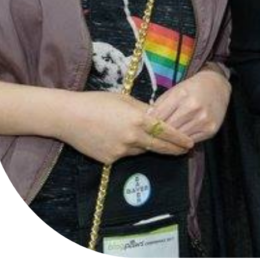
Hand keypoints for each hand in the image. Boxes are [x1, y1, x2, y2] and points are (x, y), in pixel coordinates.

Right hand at [58, 92, 193, 164]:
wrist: (68, 117)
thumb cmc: (97, 102)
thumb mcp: (124, 100)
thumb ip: (143, 109)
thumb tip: (157, 116)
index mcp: (139, 119)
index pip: (166, 132)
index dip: (180, 138)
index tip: (190, 142)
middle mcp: (132, 137)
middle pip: (159, 147)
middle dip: (174, 149)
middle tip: (185, 150)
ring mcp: (121, 151)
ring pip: (142, 151)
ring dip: (148, 146)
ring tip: (153, 141)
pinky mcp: (109, 159)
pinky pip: (125, 155)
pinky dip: (128, 149)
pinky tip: (121, 139)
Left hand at [149, 68, 230, 142]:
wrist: (218, 87)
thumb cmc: (193, 88)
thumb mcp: (175, 90)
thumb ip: (160, 104)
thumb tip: (146, 120)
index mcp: (181, 94)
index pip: (159, 116)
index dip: (149, 124)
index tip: (144, 129)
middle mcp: (193, 107)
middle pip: (168, 128)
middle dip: (159, 133)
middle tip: (152, 137)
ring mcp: (203, 120)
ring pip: (179, 138)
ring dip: (171, 139)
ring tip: (165, 139)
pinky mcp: (211, 129)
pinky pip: (190, 141)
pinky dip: (183, 142)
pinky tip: (179, 139)